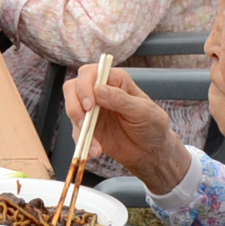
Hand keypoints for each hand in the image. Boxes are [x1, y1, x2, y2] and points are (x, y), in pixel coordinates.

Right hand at [61, 64, 188, 191]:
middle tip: (84, 122)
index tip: (89, 105)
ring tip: (96, 145)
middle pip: (73, 88)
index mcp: (115, 80)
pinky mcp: (88, 127)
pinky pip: (77, 132)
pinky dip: (83, 143)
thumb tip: (98, 89)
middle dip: (75, 106)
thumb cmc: (152, 125)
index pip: (90, 73)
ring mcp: (92, 110)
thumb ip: (120, 99)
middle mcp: (100, 92)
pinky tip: (95, 151)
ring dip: (80, 128)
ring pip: (72, 110)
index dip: (85, 86)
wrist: (151, 151)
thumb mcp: (142, 111)